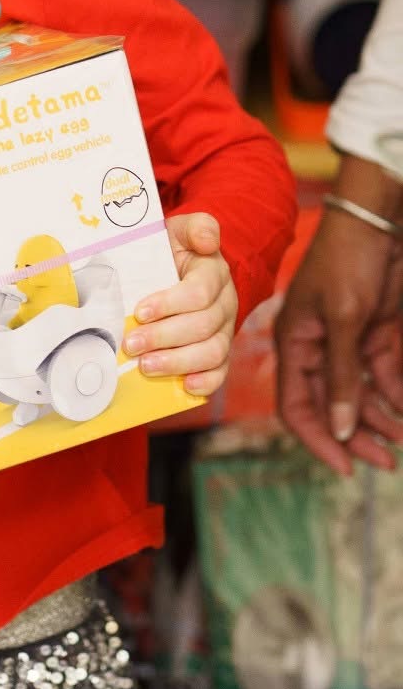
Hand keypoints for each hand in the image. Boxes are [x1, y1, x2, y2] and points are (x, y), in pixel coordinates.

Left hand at [122, 212, 237, 396]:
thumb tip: (208, 240)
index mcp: (214, 273)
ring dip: (178, 362)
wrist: (177, 267)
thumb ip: (196, 226)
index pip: (199, 292)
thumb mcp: (178, 230)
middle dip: (163, 337)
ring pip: (213, 352)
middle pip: (202, 326)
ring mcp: (224, 330)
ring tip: (145, 366)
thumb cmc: (171, 250)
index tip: (139, 311)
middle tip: (130, 344)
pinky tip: (185, 387)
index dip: (169, 304)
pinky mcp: (218, 351)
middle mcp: (225, 303)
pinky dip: (206, 383)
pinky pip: (221, 372)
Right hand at [275, 208, 402, 474]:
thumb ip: (342, 374)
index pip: (295, 404)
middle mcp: (317, 347)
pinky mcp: (375, 335)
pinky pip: (382, 377)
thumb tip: (339, 428)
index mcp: (295, 342)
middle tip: (386, 462)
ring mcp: (347, 342)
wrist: (379, 219)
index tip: (345, 468)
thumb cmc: (349, 259)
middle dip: (354, 437)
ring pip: (358, 397)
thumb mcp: (345, 318)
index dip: (316, 438)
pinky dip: (395, 397)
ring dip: (379, 421)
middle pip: (329, 406)